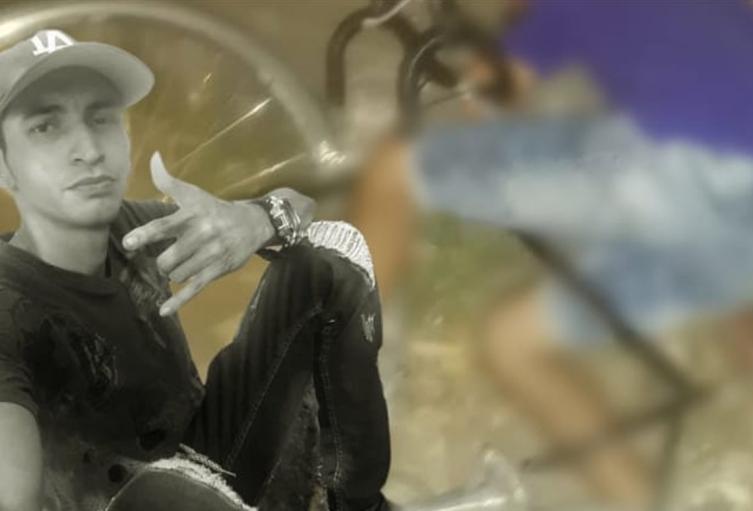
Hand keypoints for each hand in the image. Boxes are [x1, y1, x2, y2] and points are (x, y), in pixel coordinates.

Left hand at [122, 152, 274, 315]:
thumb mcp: (194, 194)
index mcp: (192, 216)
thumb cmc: (217, 209)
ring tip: (186, 262)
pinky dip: (178, 301)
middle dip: (163, 261)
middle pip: (167, 259)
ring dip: (176, 272)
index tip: (128, 243)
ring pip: (178, 274)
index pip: (164, 226)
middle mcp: (201, 236)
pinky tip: (163, 310)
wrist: (253, 224)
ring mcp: (210, 256)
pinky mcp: (217, 271)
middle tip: (169, 256)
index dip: (145, 235)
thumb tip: (153, 157)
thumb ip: (169, 181)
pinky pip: (194, 289)